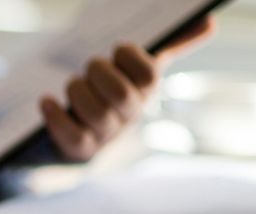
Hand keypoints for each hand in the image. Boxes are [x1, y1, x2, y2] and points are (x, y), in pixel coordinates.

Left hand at [40, 16, 215, 160]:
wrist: (83, 136)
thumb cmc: (111, 92)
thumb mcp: (137, 69)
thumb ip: (170, 46)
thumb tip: (209, 23)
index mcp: (145, 91)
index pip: (149, 75)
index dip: (131, 57)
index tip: (117, 49)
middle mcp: (129, 114)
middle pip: (121, 96)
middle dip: (99, 74)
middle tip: (89, 67)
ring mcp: (106, 134)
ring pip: (96, 115)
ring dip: (77, 93)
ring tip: (72, 85)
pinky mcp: (81, 148)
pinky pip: (72, 137)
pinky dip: (56, 117)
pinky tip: (46, 102)